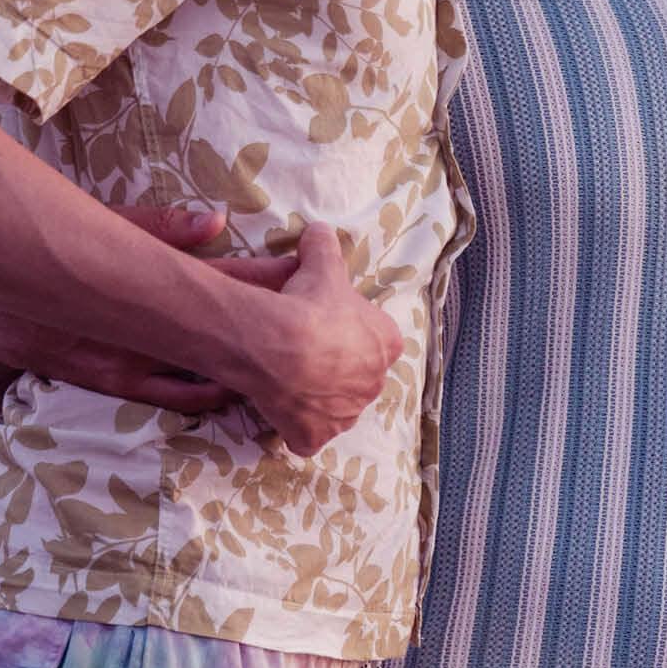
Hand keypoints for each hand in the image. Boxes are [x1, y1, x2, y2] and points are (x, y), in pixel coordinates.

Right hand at [0, 203, 294, 413]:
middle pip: (227, 326)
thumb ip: (161, 226)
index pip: (222, 277)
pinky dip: (218, 395)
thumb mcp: (104, 228)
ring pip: (211, 368)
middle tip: (320, 322)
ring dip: (253, 364)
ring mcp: (133, 363)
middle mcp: (142, 326)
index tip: (309, 273)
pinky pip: (181, 399)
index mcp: (145, 280)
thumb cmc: (54, 261)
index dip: (269, 278)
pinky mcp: (120, 387)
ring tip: (297, 361)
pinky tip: (250, 393)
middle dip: (276, 323)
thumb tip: (217, 218)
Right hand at [230, 222, 404, 456]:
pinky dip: (296, 428)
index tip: (331, 326)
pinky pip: (307, 436)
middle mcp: (374, 384)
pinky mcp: (315, 438)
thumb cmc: (310, 303)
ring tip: (292, 381)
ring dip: (321, 400)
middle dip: (340, 369)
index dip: (356, 333)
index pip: (380, 340)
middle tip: (308, 354)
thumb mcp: (322, 263)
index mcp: (386, 344)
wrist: (280, 345)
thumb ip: (325, 245)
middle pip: (360, 377)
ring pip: (337, 409)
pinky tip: (281, 411)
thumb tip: (319, 230)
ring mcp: (345, 416)